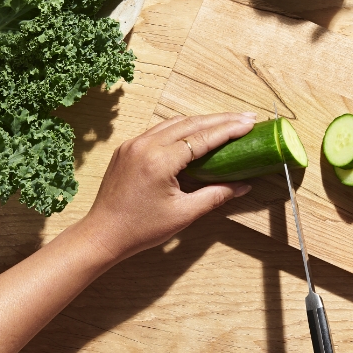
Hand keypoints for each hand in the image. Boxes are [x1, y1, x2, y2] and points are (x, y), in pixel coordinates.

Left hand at [82, 112, 257, 261]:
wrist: (102, 234)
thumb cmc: (142, 229)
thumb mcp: (184, 213)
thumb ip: (216, 195)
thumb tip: (244, 186)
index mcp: (159, 161)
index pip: (202, 138)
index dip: (229, 130)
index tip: (250, 124)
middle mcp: (144, 145)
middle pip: (190, 123)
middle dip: (221, 119)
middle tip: (247, 117)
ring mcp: (133, 144)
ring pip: (174, 123)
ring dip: (202, 121)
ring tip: (227, 122)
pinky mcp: (127, 148)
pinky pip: (160, 130)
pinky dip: (182, 128)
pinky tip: (197, 132)